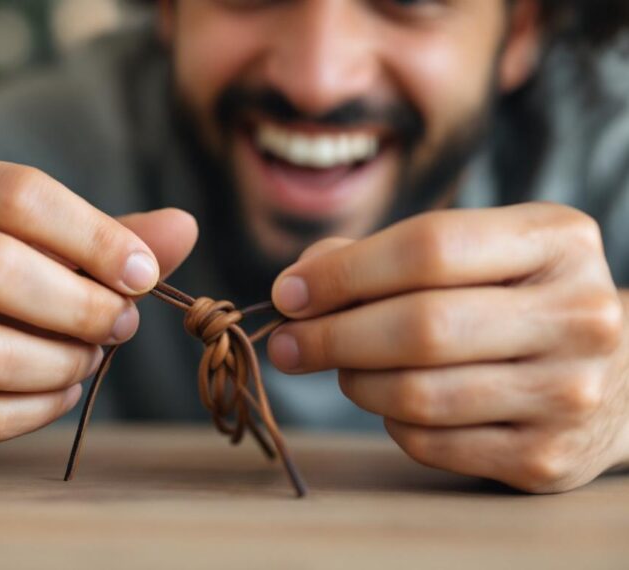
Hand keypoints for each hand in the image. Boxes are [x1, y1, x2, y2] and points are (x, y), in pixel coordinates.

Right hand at [0, 151, 197, 463]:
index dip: (96, 236)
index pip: (17, 193)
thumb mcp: (26, 239)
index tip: (144, 273)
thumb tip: (185, 227)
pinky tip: (62, 392)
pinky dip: (40, 408)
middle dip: (83, 304)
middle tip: (122, 323)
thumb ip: (101, 235)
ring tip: (91, 357)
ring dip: (65, 363)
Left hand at [268, 203, 627, 492]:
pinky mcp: (545, 457)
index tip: (288, 293)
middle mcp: (577, 316)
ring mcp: (567, 393)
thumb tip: (299, 283)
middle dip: (331, 336)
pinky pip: (429, 443)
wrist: (612, 376)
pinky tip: (392, 400)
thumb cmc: (515, 301)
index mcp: (556, 242)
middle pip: (421, 326)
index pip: (429, 247)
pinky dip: (390, 421)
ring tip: (343, 367)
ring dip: (355, 381)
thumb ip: (384, 255)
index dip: (343, 272)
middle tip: (286, 343)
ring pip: (418, 393)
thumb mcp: (476, 254)